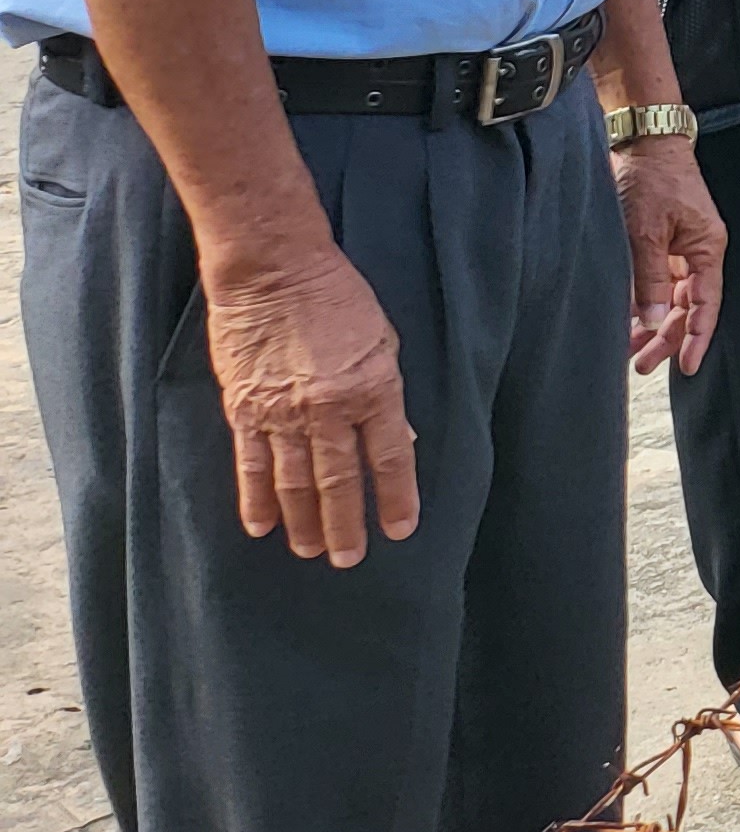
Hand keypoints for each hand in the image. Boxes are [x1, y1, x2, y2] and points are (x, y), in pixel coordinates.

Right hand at [204, 249, 417, 566]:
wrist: (274, 272)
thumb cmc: (339, 299)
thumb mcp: (384, 341)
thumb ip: (389, 395)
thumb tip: (402, 441)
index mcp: (374, 389)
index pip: (390, 457)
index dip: (396, 497)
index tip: (401, 529)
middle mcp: (329, 409)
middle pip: (340, 481)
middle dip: (346, 525)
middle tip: (348, 559)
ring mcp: (283, 413)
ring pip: (294, 482)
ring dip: (304, 522)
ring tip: (310, 551)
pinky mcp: (245, 410)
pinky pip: (251, 466)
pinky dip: (256, 500)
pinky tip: (262, 527)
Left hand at [610, 137, 726, 374]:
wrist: (643, 142)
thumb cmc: (652, 178)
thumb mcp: (646, 232)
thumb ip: (651, 279)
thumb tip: (656, 321)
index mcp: (707, 248)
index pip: (706, 304)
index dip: (697, 337)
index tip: (687, 366)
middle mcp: (698, 251)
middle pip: (688, 306)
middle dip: (667, 337)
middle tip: (642, 364)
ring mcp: (681, 247)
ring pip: (671, 298)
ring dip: (653, 323)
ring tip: (629, 347)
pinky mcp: (663, 241)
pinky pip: (658, 282)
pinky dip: (645, 302)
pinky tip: (628, 318)